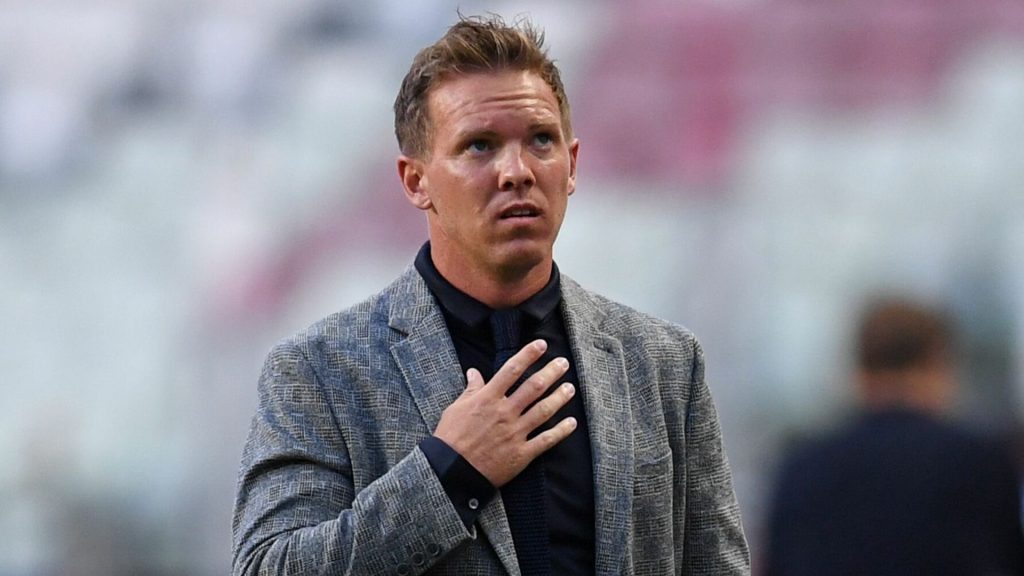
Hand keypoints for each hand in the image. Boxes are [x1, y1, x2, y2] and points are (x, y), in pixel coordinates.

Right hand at [433, 339, 577, 486]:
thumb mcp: (456, 408)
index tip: (541, 344)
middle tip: (563, 363)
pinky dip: (561, 431)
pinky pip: (546, 440)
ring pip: (543, 411)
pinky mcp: (521, 453)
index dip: (528, 355)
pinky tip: (572, 423)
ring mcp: (515, 433)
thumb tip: (474, 372)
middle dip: (551, 372)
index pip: (512, 370)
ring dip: (559, 398)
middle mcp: (505, 413)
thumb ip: (471, 389)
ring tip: (570, 388)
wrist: (452, 471)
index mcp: (487, 399)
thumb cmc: (451, 438)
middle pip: (534, 387)